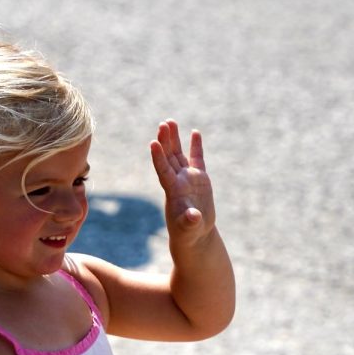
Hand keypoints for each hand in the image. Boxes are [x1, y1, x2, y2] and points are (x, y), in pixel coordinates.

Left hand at [150, 119, 215, 245]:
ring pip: (179, 154)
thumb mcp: (189, 228)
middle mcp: (178, 180)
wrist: (195, 233)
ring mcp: (188, 178)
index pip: (163, 170)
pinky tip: (195, 132)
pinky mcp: (199, 178)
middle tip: (163, 124)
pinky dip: (196, 146)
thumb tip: (194, 216)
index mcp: (173, 191)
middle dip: (166, 141)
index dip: (158, 157)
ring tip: (170, 121)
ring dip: (174, 138)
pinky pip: (197, 159)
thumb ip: (190, 221)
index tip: (153, 143)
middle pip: (169, 157)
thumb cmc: (188, 233)